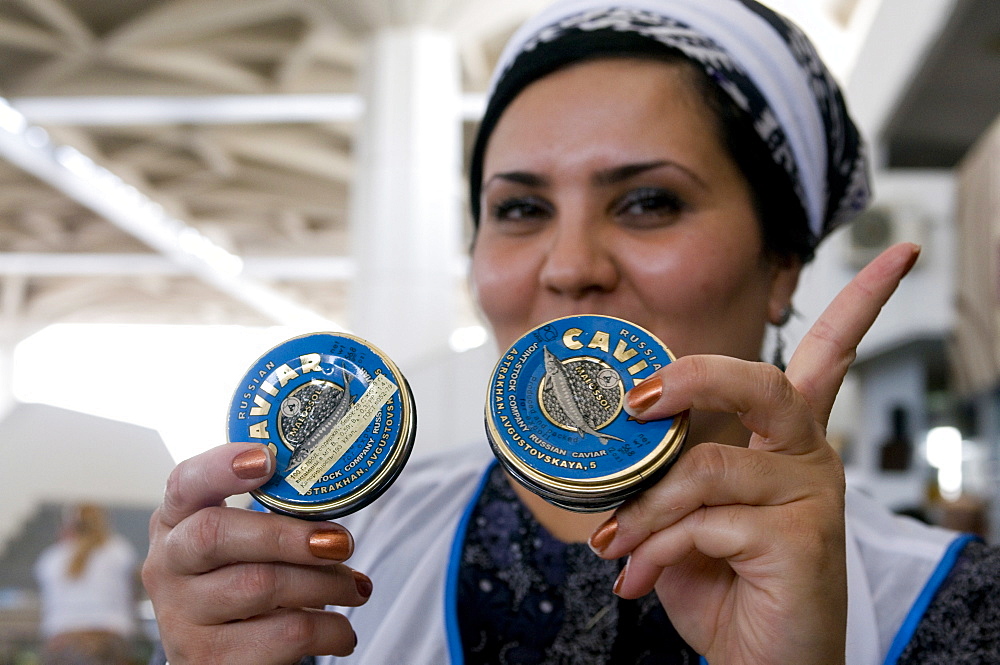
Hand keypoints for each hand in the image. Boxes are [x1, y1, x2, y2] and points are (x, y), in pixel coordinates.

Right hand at [141, 443, 371, 663]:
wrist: (223, 663)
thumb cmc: (242, 584)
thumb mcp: (243, 545)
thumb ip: (273, 514)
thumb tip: (337, 486)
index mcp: (176, 523)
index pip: (184, 484)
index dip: (221, 466)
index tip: (267, 458)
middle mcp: (167, 567)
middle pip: (215, 534)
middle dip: (288, 534)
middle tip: (341, 542)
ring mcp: (181, 619)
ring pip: (259, 585)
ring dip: (325, 585)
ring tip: (354, 587)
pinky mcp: (209, 662)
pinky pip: (283, 635)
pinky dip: (329, 629)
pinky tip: (342, 630)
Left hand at [588, 243, 920, 663]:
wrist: (753, 661)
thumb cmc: (722, 583)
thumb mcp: (683, 515)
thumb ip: (668, 471)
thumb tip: (620, 444)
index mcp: (786, 441)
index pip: (830, 354)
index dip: (863, 301)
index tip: (898, 253)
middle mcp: (808, 456)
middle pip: (762, 381)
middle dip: (693, 378)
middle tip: (638, 403)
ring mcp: (810, 495)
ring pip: (704, 469)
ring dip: (642, 512)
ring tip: (617, 548)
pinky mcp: (801, 538)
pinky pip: (703, 521)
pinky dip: (655, 549)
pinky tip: (642, 578)